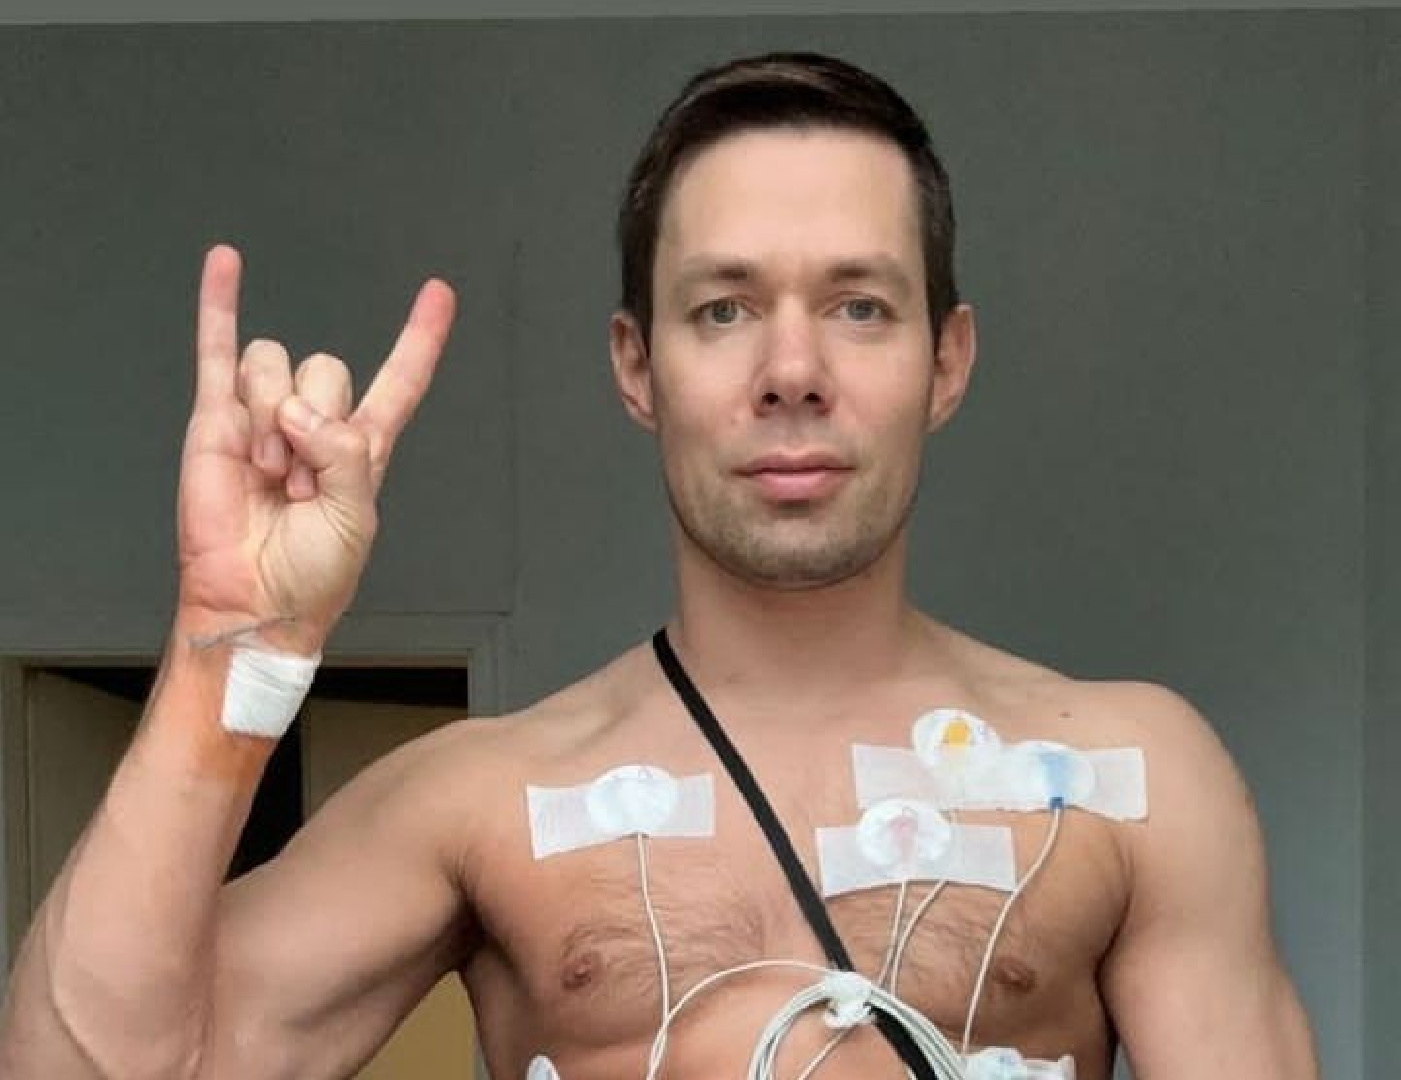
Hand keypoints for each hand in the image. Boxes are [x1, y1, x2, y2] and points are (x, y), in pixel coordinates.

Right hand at [175, 245, 455, 653]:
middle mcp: (316, 424)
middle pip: (326, 367)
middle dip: (315, 424)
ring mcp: (265, 417)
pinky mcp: (216, 421)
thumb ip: (344, 454)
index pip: (399, 382)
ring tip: (266, 471)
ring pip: (275, 364)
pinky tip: (226, 264)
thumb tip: (296, 412)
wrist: (253, 602)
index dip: (420, 340)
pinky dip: (220, 303)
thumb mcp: (357, 517)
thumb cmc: (311, 575)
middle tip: (302, 482)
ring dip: (269, 416)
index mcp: (361, 447)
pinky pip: (218, 350)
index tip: (439, 295)